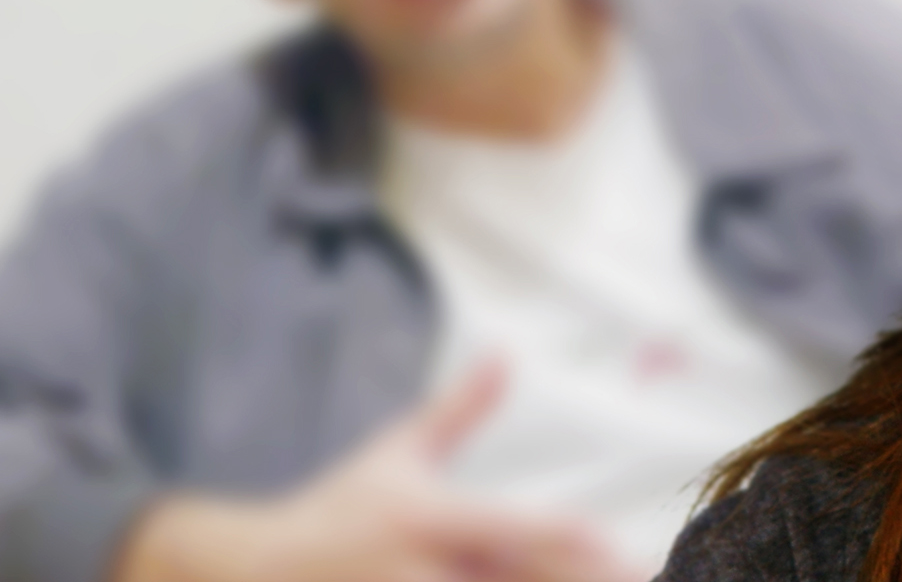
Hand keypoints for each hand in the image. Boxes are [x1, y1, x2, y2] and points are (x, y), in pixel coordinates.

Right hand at [113, 359, 642, 581]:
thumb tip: (504, 355)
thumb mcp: (394, 456)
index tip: (632, 556)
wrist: (244, 570)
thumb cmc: (332, 512)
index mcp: (432, 520)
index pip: (529, 534)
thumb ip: (458, 411)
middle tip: (646, 579)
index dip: (587, 550)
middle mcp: (421, 572)